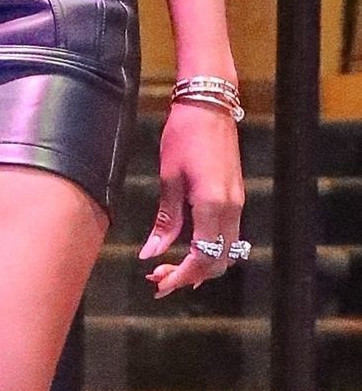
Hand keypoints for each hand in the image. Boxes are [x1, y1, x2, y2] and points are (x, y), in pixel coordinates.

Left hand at [139, 101, 245, 297]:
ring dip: (201, 264)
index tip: (161, 284)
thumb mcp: (169, 176)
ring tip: (169, 266)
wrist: (209, 106)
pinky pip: (227, 235)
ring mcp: (238, 204)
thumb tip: (152, 251)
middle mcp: (232, 210)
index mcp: (213, 206)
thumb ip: (166, 219)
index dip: (182, 276)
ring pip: (225, 250)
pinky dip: (209, 248)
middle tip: (160, 279)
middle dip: (191, 276)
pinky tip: (187, 248)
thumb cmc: (184, 136)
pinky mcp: (236, 197)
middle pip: (218, 261)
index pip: (203, 257)